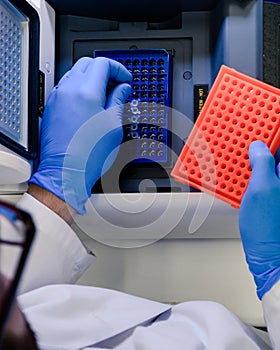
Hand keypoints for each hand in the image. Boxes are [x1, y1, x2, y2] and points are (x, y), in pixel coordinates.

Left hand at [29, 57, 131, 213]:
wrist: (64, 172)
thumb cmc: (88, 156)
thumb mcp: (113, 126)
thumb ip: (118, 100)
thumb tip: (122, 89)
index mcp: (86, 92)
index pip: (103, 63)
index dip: (118, 69)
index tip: (125, 79)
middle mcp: (69, 90)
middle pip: (87, 63)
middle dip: (105, 70)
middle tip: (117, 84)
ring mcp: (57, 98)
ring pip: (75, 73)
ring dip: (91, 78)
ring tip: (104, 95)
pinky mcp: (51, 107)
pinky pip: (66, 87)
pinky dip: (79, 88)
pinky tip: (89, 103)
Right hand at [239, 140, 279, 298]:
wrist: (268, 255)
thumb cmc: (269, 228)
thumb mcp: (262, 189)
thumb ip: (262, 163)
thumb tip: (257, 147)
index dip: (271, 127)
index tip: (259, 118)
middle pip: (273, 152)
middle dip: (258, 142)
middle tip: (242, 134)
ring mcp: (277, 189)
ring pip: (264, 164)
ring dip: (249, 158)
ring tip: (236, 152)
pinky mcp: (269, 197)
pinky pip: (258, 178)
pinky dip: (247, 173)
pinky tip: (237, 173)